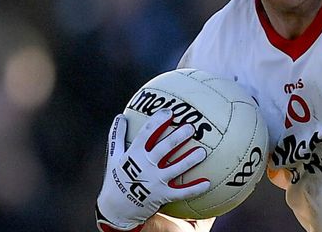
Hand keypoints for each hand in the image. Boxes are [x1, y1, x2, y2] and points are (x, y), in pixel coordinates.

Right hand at [96, 109, 210, 231]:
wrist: (116, 210)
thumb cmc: (116, 179)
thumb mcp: (113, 157)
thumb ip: (117, 137)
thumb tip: (120, 116)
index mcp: (133, 154)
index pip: (146, 134)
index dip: (158, 122)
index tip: (169, 112)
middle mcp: (145, 166)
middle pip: (164, 149)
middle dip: (178, 137)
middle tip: (191, 128)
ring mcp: (154, 182)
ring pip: (175, 169)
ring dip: (189, 160)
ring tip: (202, 152)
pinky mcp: (162, 196)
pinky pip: (181, 192)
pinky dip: (194, 189)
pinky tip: (207, 183)